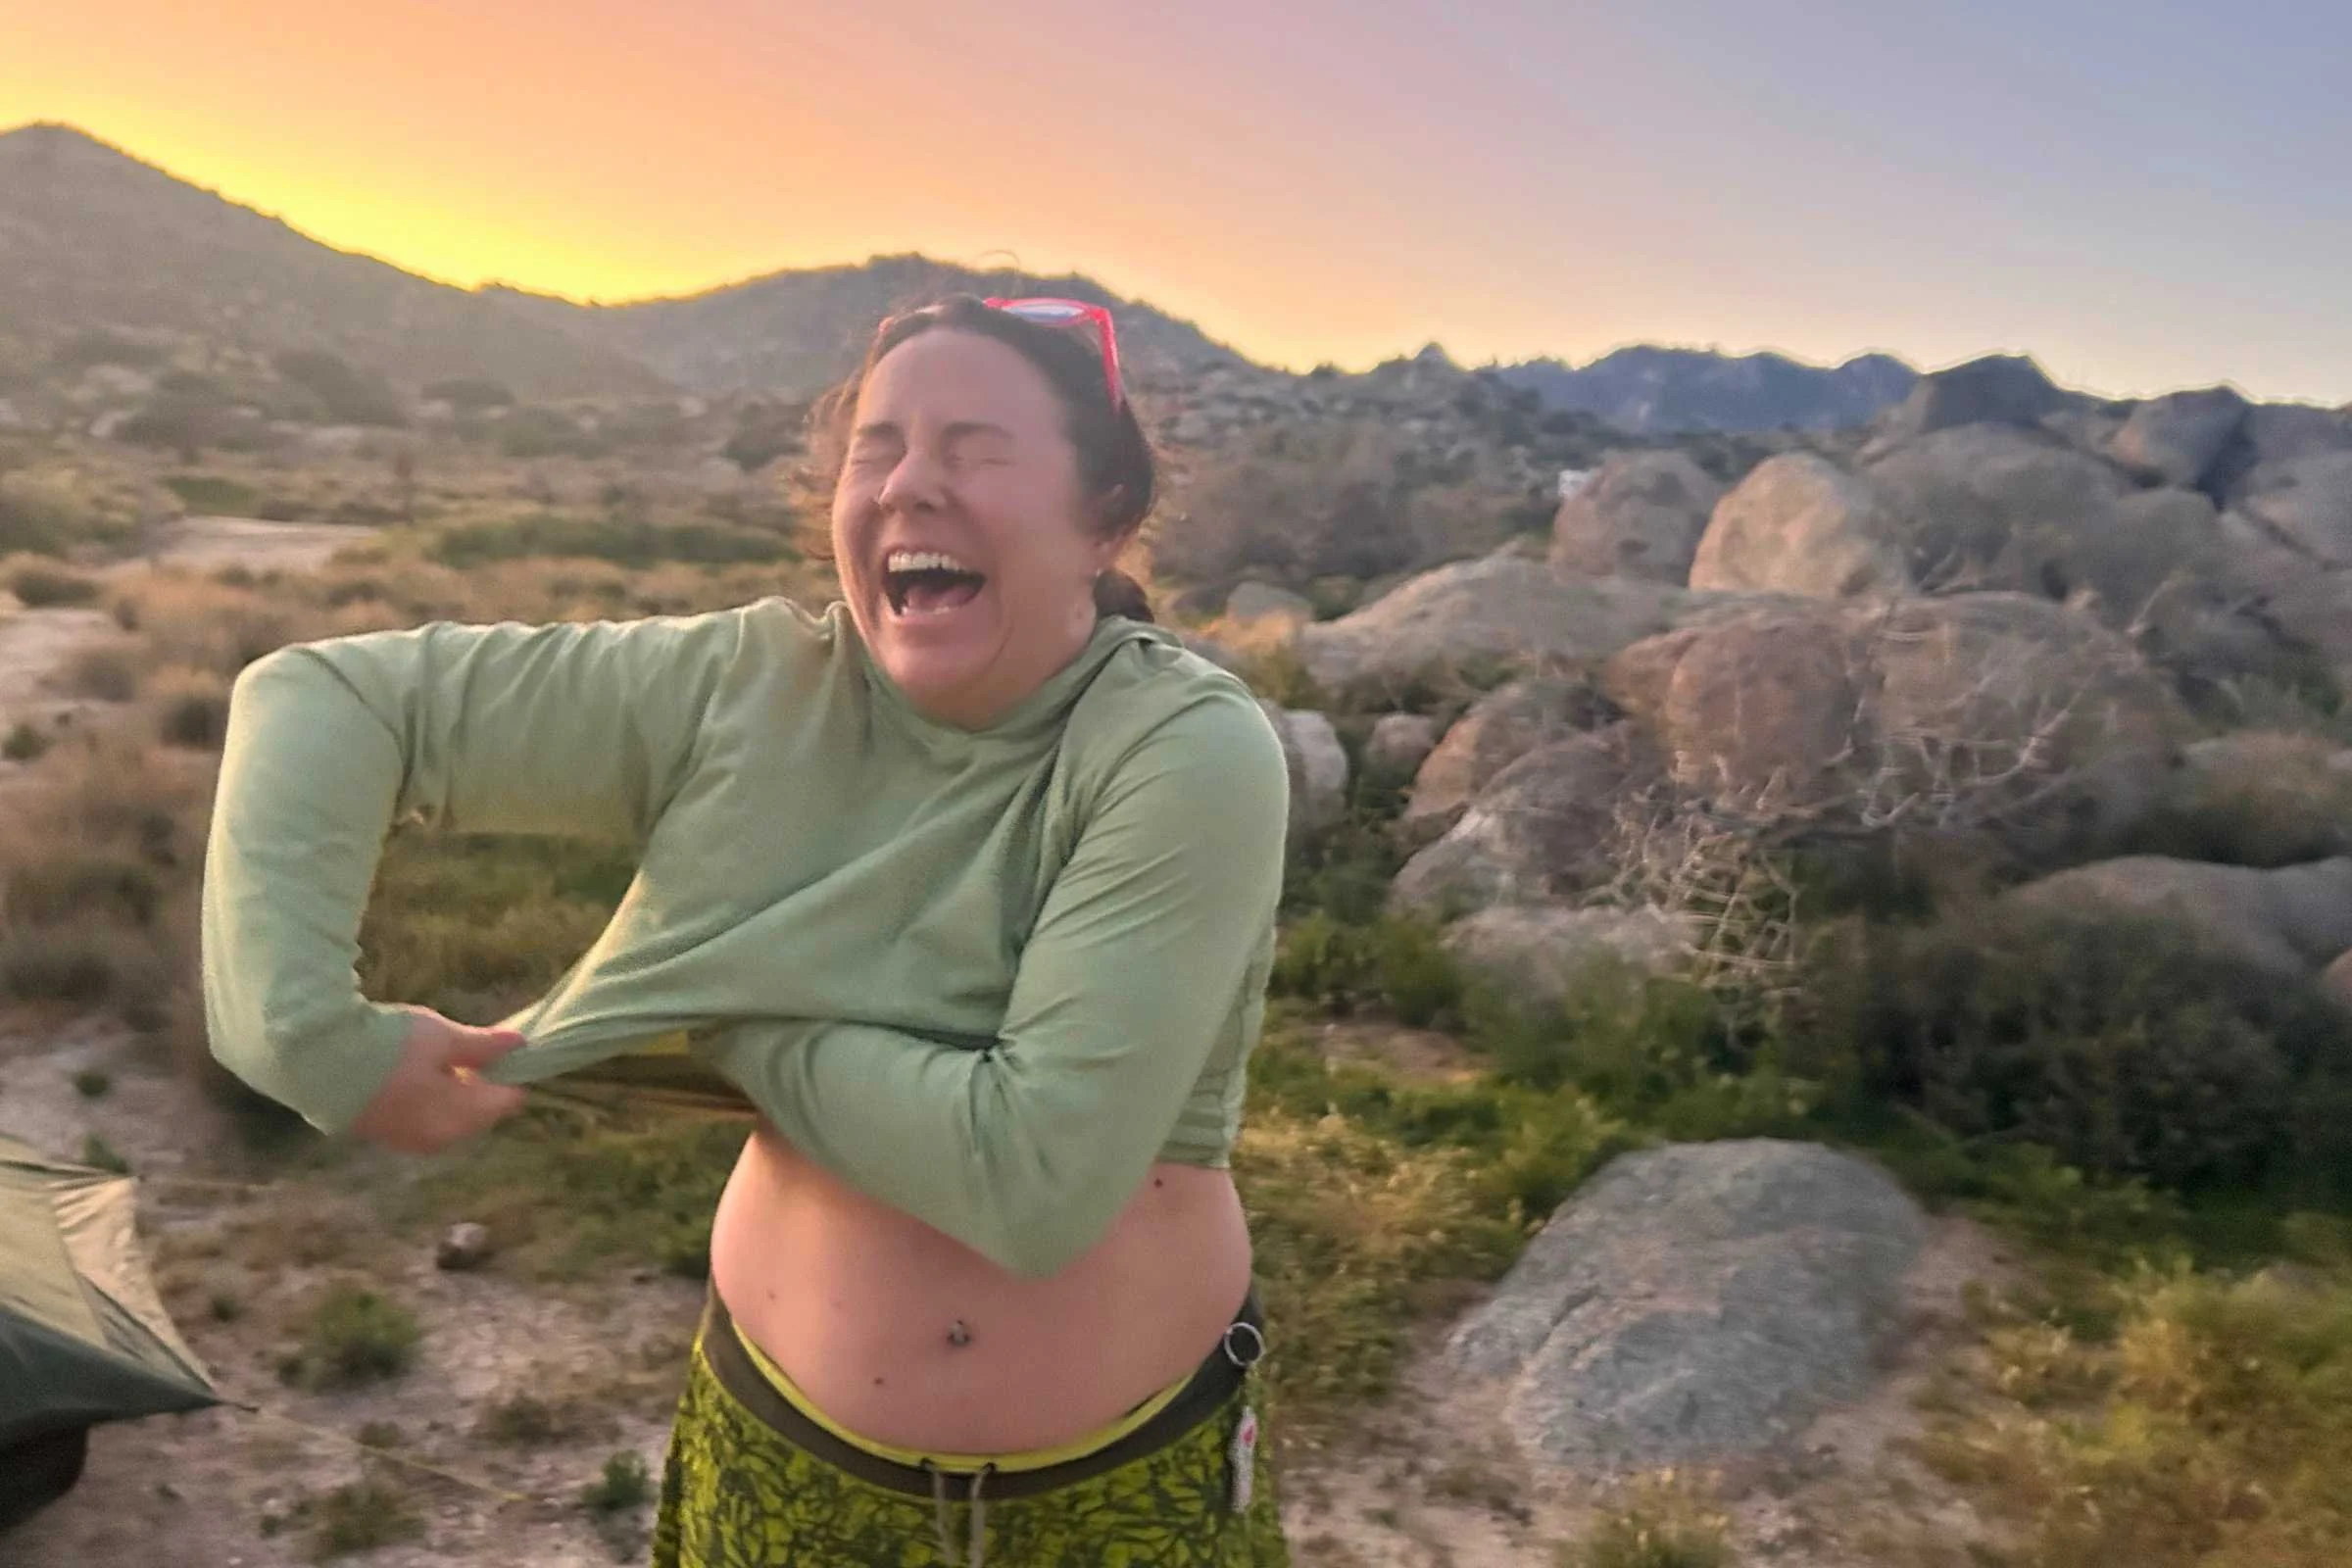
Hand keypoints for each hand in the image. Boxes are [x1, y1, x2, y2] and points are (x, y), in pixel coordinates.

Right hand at [348, 1008, 529, 1153]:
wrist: (315, 1062)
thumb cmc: (389, 1046)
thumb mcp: (442, 1037)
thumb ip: (483, 1045)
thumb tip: (520, 1044)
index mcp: (461, 1118)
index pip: (506, 1101)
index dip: (511, 1073)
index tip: (502, 1047)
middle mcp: (440, 1139)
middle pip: (479, 1112)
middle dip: (482, 1084)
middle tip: (470, 1049)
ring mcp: (409, 1141)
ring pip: (450, 1118)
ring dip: (454, 1092)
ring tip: (440, 1058)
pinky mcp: (384, 1135)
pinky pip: (423, 1120)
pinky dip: (429, 1100)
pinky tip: (415, 1074)